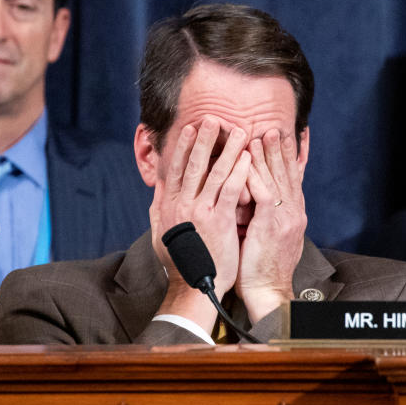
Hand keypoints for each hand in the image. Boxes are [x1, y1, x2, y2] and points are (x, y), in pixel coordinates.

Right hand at [149, 118, 250, 330]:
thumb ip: (160, 207)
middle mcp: (182, 204)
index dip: (183, 146)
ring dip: (227, 149)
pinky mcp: (218, 220)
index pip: (176, 168)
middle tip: (213, 118)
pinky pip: (230, 189)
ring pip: (214, 172)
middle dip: (203, 139)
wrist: (194, 286)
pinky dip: (238, 171)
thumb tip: (158, 187)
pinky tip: (247, 157)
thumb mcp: (161, 232)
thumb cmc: (180, 262)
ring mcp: (200, 211)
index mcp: (169, 205)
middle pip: (193, 164)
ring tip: (238, 131)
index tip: (191, 128)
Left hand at [236, 129, 306, 323]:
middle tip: (274, 127)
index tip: (286, 137)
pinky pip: (265, 194)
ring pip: (277, 179)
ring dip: (269, 155)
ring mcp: (284, 218)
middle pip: (288, 173)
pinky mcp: (271, 225)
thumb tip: (254, 197)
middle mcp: (293, 212)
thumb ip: (264, 213)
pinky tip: (249, 161)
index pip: (293, 178)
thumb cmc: (260, 266)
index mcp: (292, 213)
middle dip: (281, 149)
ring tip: (263, 134)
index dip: (290, 157)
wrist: (268, 291)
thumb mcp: (266, 234)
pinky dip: (257, 176)